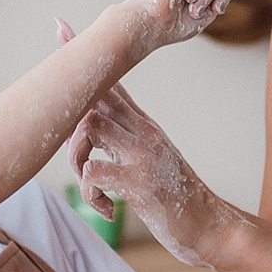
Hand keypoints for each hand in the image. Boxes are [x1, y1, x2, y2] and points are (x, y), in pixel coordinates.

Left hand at [68, 80, 236, 270]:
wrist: (210, 226)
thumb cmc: (176, 197)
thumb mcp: (153, 158)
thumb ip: (127, 139)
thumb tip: (92, 129)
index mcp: (144, 125)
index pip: (111, 85)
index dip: (83, 68)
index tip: (62, 45)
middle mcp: (144, 133)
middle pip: (95, 97)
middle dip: (66, 115)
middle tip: (66, 149)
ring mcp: (142, 156)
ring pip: (89, 128)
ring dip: (75, 158)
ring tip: (86, 183)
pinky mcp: (139, 183)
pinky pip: (93, 173)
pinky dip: (88, 194)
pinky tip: (107, 210)